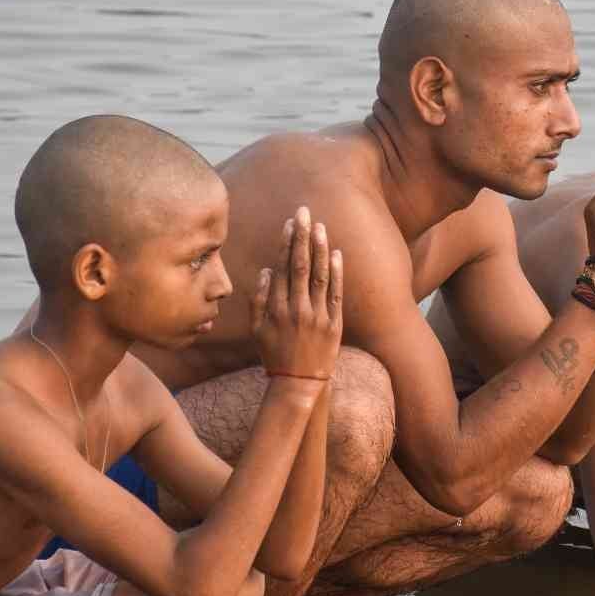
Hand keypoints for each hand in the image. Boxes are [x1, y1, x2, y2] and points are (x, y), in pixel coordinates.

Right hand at [250, 207, 343, 380]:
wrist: (299, 383)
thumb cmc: (274, 354)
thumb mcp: (257, 330)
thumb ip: (258, 300)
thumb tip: (266, 271)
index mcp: (275, 308)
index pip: (282, 268)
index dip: (286, 243)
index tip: (289, 223)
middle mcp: (296, 309)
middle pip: (300, 266)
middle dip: (301, 237)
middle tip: (304, 213)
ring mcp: (316, 316)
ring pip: (319, 276)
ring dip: (320, 249)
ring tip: (320, 226)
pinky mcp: (334, 324)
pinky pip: (336, 294)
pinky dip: (337, 273)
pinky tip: (337, 253)